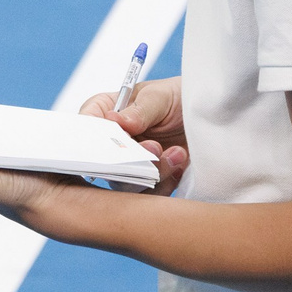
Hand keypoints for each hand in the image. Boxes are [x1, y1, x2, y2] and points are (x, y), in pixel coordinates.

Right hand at [81, 74, 189, 196]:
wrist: (205, 116)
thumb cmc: (176, 97)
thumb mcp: (159, 96)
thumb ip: (139, 110)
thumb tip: (115, 120)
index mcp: (105, 113)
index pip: (86, 128)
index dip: (93, 139)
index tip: (114, 144)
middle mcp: (112, 143)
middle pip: (102, 163)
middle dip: (129, 160)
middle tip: (155, 147)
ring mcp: (128, 164)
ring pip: (125, 184)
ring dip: (153, 172)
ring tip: (176, 153)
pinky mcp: (147, 181)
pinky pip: (148, 194)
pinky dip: (166, 182)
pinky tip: (180, 161)